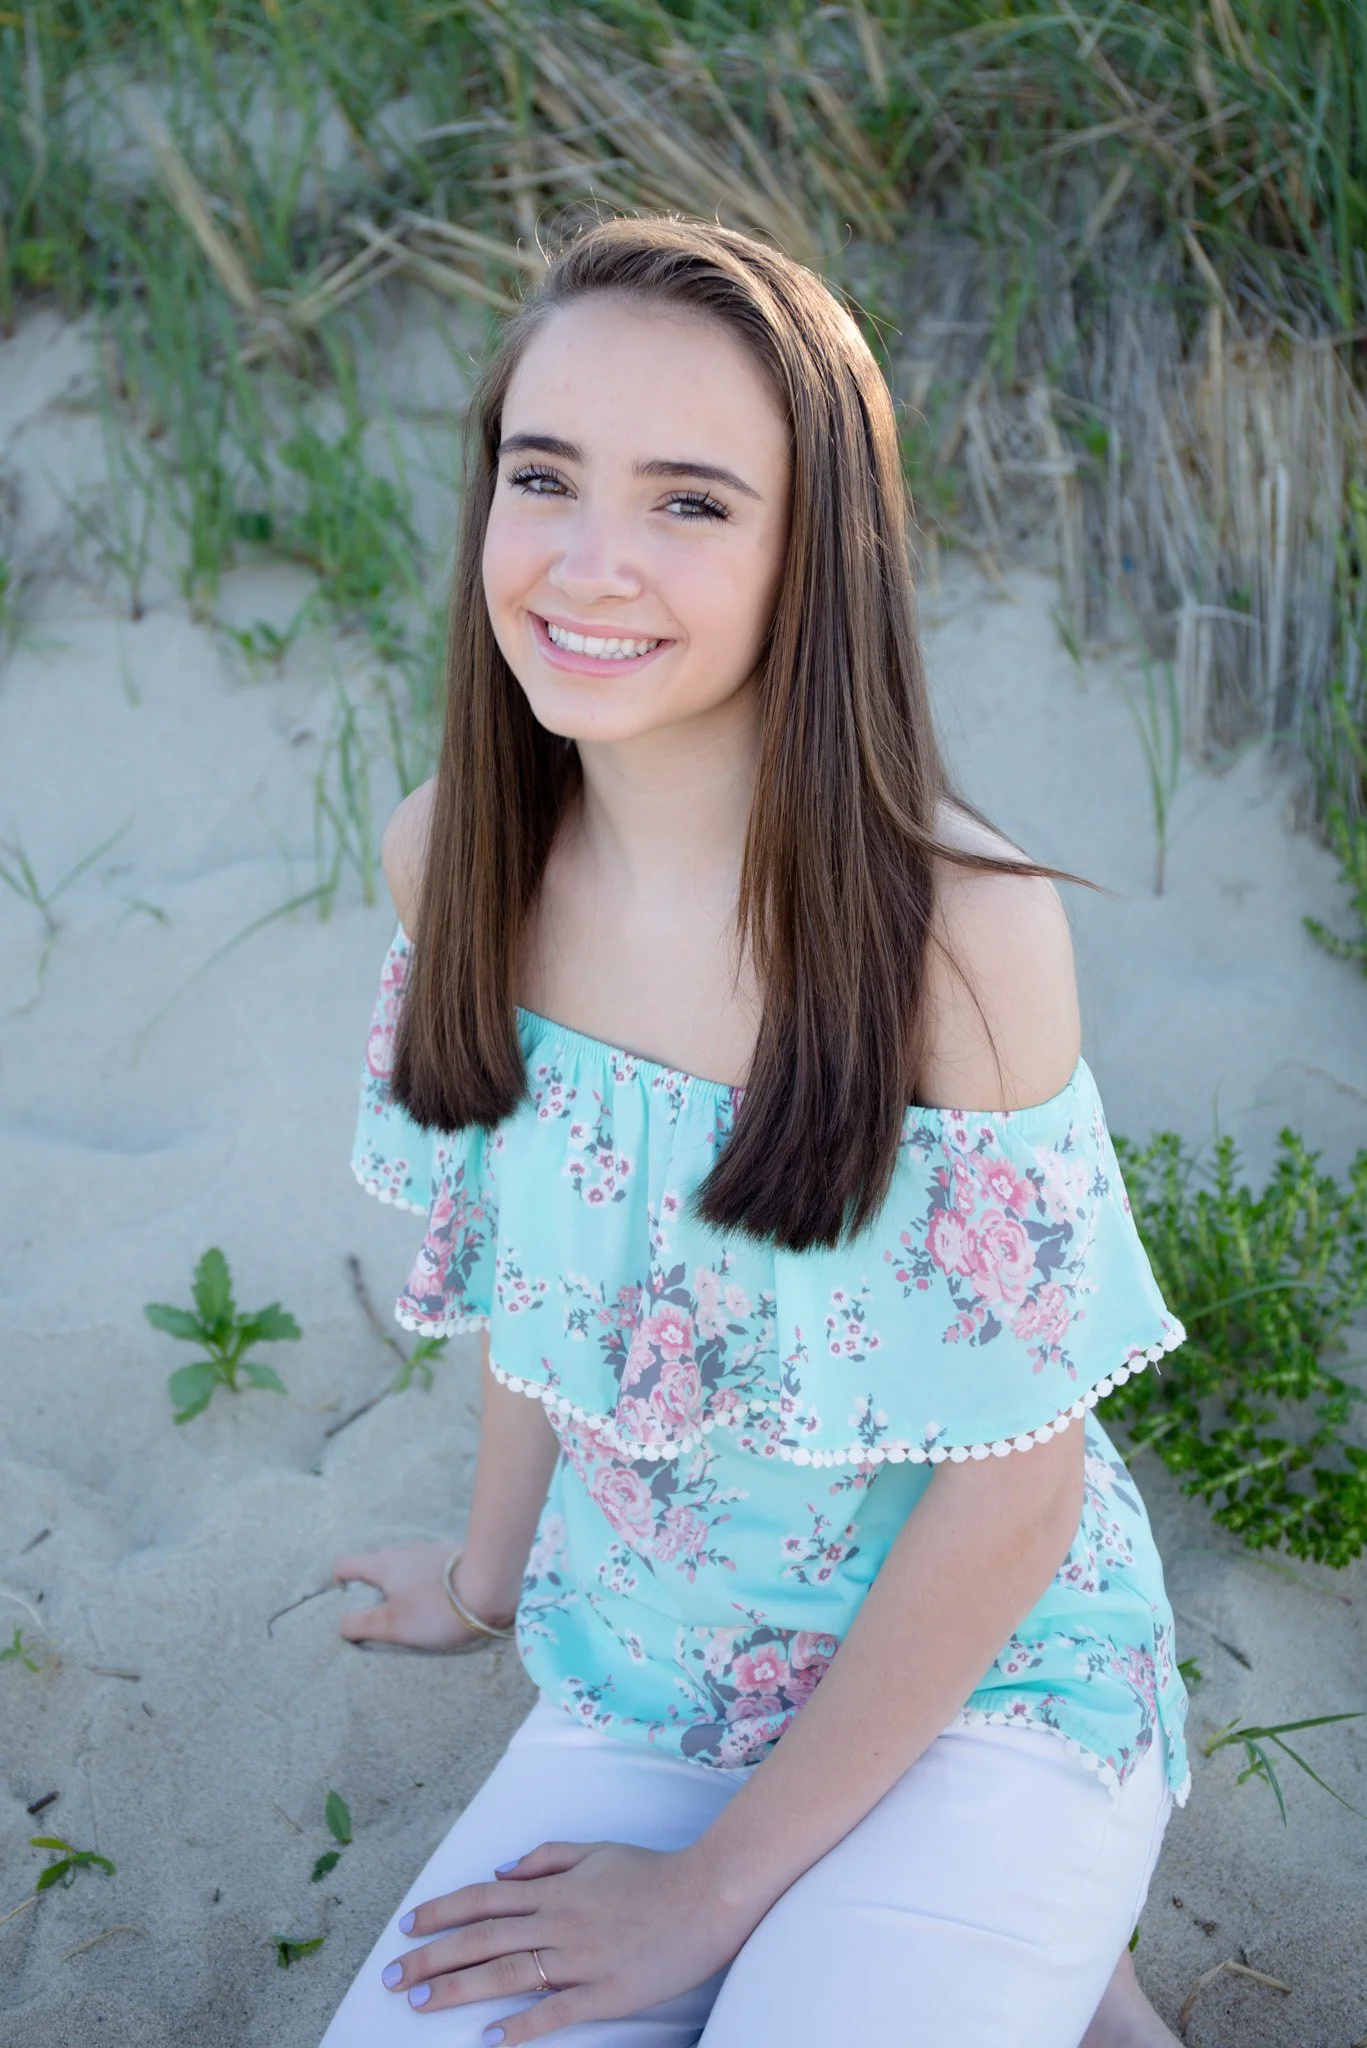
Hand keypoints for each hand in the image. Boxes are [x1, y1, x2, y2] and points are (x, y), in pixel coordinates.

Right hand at [332, 1541, 512, 1652]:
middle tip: (383, 1613)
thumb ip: (360, 1624)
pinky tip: (438, 1598)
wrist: (490, 1583)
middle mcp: (402, 1550)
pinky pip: (428, 1566)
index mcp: (382, 1564)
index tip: (348, 1601)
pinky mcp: (452, 1555)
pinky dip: (425, 1580)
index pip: (345, 1564)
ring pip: (404, 1564)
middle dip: (373, 1586)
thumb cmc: (435, 1608)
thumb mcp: (391, 1624)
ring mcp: (429, 1549)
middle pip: (376, 1564)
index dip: (339, 1583)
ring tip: (413, 1608)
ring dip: (402, 1582)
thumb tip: (342, 1624)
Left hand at [377, 1838, 750, 2039]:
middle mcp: (558, 1921)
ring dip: (457, 1989)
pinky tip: (489, 2039)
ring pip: (506, 1973)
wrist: (705, 1896)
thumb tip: (501, 1870)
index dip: (441, 1912)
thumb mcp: (595, 1850)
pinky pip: (555, 2012)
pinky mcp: (605, 1993)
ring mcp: (580, 1958)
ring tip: (418, 2002)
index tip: (406, 1928)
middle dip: (431, 1957)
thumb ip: (546, 1858)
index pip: (483, 1899)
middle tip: (390, 1976)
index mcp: (554, 1888)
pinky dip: (520, 2026)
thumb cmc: (651, 1872)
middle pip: (481, 1938)